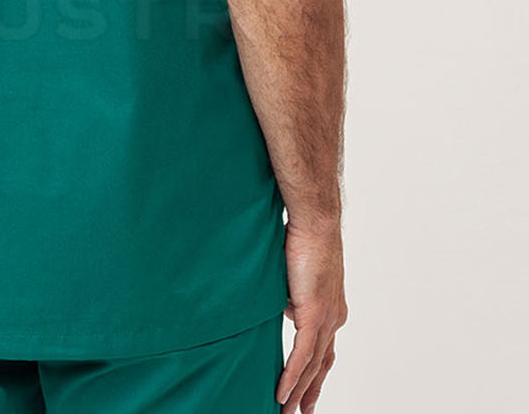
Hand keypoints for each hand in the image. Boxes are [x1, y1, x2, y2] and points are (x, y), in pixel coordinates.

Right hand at [277, 221, 347, 413]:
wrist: (315, 223)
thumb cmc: (305, 238)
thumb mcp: (297, 273)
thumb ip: (294, 295)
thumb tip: (286, 309)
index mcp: (332, 308)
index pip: (323, 349)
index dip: (315, 372)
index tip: (306, 388)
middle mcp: (334, 318)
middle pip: (322, 365)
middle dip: (310, 391)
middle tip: (301, 412)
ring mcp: (326, 319)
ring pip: (312, 367)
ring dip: (299, 392)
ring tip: (286, 411)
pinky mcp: (314, 316)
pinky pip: (301, 356)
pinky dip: (292, 378)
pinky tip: (282, 394)